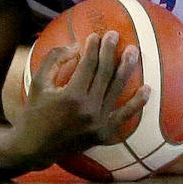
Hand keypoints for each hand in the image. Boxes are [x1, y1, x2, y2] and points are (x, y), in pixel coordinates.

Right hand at [14, 31, 147, 164]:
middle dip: (110, 51)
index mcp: (71, 96)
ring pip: (116, 89)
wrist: (35, 148)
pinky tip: (147, 88)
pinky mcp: (103, 133)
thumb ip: (54, 59)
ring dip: (126, 68)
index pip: (88, 65)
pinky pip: (124, 116)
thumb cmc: (34, 112)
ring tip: (133, 50)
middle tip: (114, 35)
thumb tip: (76, 46)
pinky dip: (137, 103)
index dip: (93, 48)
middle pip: (104, 73)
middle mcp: (88, 109)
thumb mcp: (37, 82)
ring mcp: (98, 123)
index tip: (95, 35)